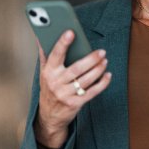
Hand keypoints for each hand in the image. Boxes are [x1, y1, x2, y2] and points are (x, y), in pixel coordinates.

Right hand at [35, 30, 111, 148]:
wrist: (50, 115)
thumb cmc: (49, 88)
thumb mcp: (43, 72)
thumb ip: (45, 55)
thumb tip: (41, 36)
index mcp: (48, 72)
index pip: (55, 55)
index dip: (63, 43)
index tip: (71, 32)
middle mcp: (56, 83)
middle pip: (77, 68)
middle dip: (91, 59)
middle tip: (101, 51)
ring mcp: (66, 94)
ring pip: (86, 80)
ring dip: (98, 70)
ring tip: (105, 60)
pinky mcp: (76, 103)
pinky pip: (92, 92)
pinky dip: (102, 83)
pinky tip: (107, 75)